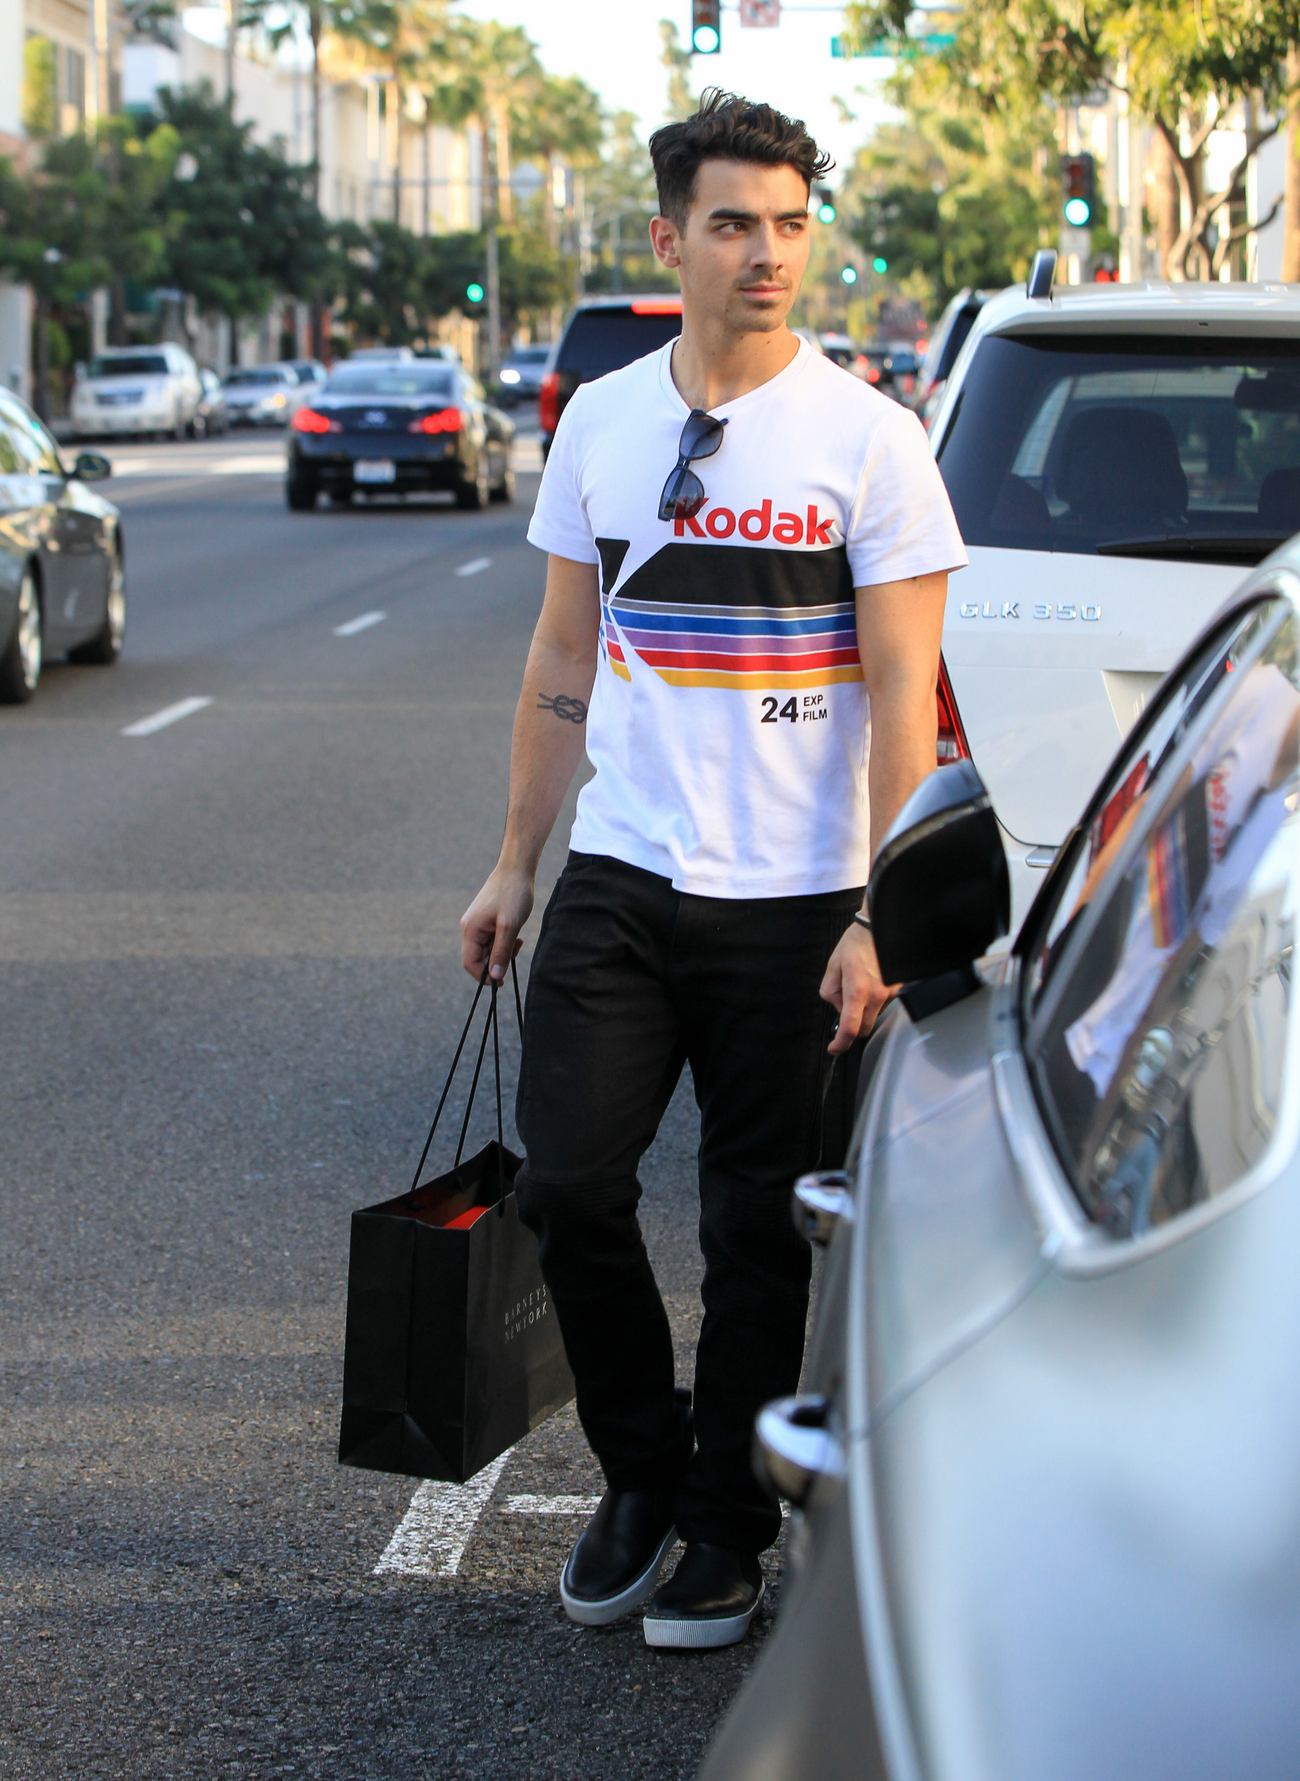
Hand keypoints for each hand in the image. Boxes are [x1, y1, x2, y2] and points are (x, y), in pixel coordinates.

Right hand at [459, 866, 533, 983]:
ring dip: (502, 951)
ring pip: (487, 949)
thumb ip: (501, 952)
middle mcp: (470, 928)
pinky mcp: (486, 920)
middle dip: (496, 961)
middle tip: (515, 952)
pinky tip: (515, 935)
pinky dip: (504, 942)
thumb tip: (495, 977)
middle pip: (478, 958)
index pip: (470, 963)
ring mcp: (477, 924)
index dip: (484, 976)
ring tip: (517, 941)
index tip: (502, 980)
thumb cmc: (513, 895)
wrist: (517, 870)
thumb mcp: (509, 927)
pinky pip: (492, 940)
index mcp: (470, 930)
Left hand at [819, 924, 896, 1054]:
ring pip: (874, 1015)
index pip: (850, 1028)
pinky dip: (874, 1000)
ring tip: (858, 984)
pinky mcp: (898, 989)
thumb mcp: (833, 966)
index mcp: (857, 990)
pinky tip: (870, 981)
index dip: (840, 1043)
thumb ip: (830, 992)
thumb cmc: (856, 943)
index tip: (834, 1047)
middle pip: (865, 1028)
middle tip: (844, 1007)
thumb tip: (838, 1007)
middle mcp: (877, 995)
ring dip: (864, 1010)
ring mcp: (890, 993)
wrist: (880, 927)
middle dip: (853, 1026)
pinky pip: (883, 1004)